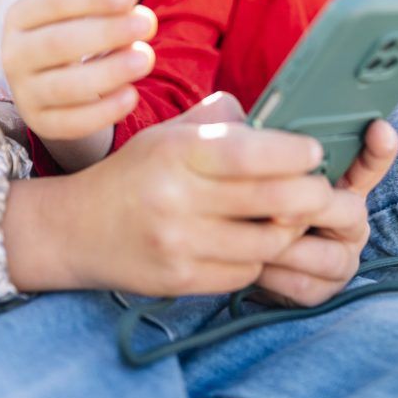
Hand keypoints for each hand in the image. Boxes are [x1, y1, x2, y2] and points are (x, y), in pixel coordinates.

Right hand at [2, 0, 156, 140]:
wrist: (51, 85)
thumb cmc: (61, 28)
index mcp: (19, 17)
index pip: (52, 3)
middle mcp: (14, 55)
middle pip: (59, 44)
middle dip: (107, 33)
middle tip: (149, 23)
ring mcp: (25, 93)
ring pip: (65, 86)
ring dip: (110, 71)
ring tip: (147, 58)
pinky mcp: (42, 124)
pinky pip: (70, 123)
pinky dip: (102, 111)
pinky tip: (132, 95)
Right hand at [6, 93, 334, 296]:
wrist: (76, 228)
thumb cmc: (135, 172)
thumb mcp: (169, 132)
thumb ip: (220, 119)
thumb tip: (277, 117)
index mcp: (176, 151)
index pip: (249, 153)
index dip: (293, 153)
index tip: (314, 151)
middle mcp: (176, 197)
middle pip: (272, 201)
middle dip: (311, 194)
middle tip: (321, 187)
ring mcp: (178, 243)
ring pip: (268, 242)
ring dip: (289, 229)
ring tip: (290, 215)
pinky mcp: (181, 280)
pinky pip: (245, 272)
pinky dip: (259, 256)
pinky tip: (253, 241)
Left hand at [256, 118, 397, 305]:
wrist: (233, 253)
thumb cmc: (246, 199)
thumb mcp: (251, 167)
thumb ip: (257, 141)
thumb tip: (246, 123)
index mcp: (337, 181)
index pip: (369, 162)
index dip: (379, 147)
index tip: (379, 129)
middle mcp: (348, 218)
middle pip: (350, 213)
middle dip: (314, 209)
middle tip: (281, 207)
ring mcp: (339, 257)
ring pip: (329, 255)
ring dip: (289, 246)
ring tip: (256, 234)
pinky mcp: (322, 290)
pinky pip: (307, 285)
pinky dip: (278, 276)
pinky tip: (256, 264)